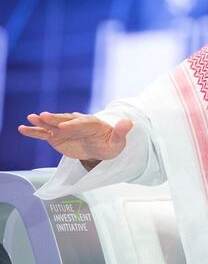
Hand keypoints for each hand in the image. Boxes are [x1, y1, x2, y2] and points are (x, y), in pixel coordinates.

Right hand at [18, 112, 132, 162]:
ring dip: (42, 122)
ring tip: (30, 119)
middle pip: (65, 120)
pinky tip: (22, 129)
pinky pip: (45, 134)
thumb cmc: (111, 144)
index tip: (64, 127)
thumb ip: (121, 132)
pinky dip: (34, 131)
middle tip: (42, 116)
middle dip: (55, 119)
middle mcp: (77, 123)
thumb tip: (129, 122)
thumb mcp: (118, 141)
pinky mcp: (57, 136)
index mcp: (93, 123)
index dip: (73, 125)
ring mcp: (65, 129)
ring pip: (53, 125)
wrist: (102, 147)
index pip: (82, 123)